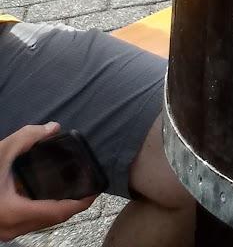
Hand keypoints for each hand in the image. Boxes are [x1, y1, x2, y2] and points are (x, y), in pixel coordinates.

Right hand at [0, 123, 94, 240]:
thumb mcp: (1, 152)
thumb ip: (28, 137)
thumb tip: (53, 127)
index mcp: (15, 213)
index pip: (58, 213)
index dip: (81, 203)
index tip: (96, 190)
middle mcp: (11, 228)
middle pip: (51, 221)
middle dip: (72, 205)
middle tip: (87, 187)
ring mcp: (4, 232)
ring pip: (39, 224)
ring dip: (56, 209)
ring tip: (73, 189)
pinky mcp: (1, 228)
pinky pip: (27, 222)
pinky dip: (41, 210)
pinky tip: (47, 195)